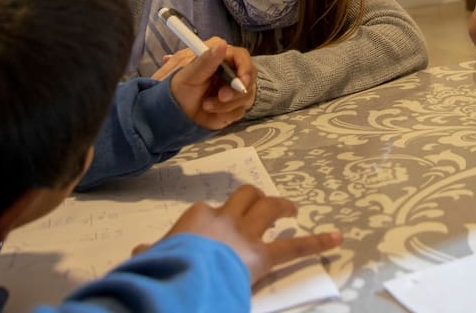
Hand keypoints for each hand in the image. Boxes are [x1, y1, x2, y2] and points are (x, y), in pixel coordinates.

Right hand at [141, 184, 341, 284]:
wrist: (180, 277)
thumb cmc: (164, 267)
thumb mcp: (151, 257)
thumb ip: (150, 252)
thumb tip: (139, 251)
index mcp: (198, 217)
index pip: (210, 212)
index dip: (215, 220)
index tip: (213, 233)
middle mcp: (225, 218)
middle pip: (245, 198)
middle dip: (257, 198)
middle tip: (268, 205)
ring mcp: (245, 235)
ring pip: (269, 208)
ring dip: (283, 206)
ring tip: (293, 209)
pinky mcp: (262, 256)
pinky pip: (294, 246)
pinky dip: (317, 242)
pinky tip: (337, 239)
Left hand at [167, 39, 257, 129]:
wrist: (176, 113)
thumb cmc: (179, 88)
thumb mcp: (189, 74)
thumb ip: (206, 60)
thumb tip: (222, 45)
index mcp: (220, 58)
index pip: (242, 57)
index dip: (245, 68)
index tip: (241, 80)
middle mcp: (231, 72)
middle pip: (249, 78)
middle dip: (236, 91)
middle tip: (221, 97)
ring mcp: (234, 90)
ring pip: (245, 96)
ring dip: (225, 105)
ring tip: (206, 105)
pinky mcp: (235, 106)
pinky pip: (240, 111)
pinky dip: (225, 114)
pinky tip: (211, 111)